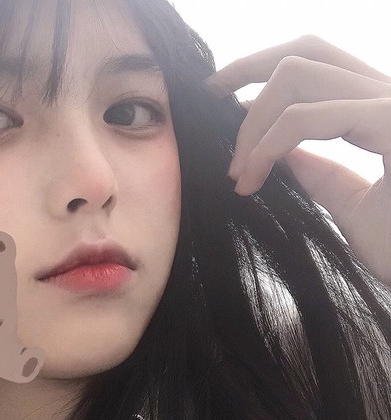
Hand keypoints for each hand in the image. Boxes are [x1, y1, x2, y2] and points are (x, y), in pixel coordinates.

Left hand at [205, 35, 390, 285]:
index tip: (223, 101)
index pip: (318, 64)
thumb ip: (323, 174)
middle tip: (209, 101)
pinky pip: (306, 119)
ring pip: (296, 75)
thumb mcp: (354, 205)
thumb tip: (284, 155)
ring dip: (251, 126)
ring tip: (236, 173)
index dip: (263, 72)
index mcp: (382, 109)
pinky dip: (266, 147)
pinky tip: (249, 179)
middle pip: (305, 51)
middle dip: (246, 69)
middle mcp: (390, 95)